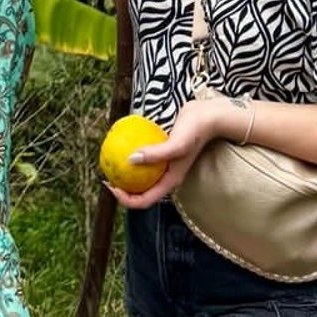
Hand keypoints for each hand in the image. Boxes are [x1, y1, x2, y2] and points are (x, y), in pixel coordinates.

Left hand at [107, 95, 243, 208]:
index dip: (125, 199)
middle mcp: (166, 176)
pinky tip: (123, 142)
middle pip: (140, 191)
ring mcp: (166, 164)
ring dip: (127, 172)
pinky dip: (134, 154)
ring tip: (112, 160)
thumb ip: (156, 154)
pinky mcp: (164, 151)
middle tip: (106, 174)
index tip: (110, 185)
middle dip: (121, 187)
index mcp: (170, 182)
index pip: (144, 201)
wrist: (210, 115)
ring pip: (142, 175)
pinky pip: (145, 157)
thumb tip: (130, 160)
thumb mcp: (176, 144)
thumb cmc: (196, 130)